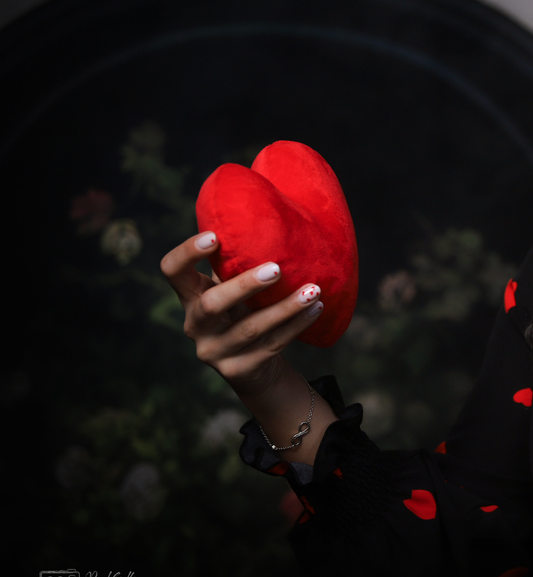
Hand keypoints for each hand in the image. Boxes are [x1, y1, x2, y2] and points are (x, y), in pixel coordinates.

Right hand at [160, 231, 322, 399]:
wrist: (256, 367)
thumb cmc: (247, 311)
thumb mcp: (236, 287)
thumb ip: (240, 261)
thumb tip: (273, 206)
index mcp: (191, 296)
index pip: (172, 271)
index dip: (187, 253)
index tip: (215, 236)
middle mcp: (196, 324)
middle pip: (212, 304)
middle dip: (245, 285)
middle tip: (277, 269)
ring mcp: (214, 351)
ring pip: (250, 328)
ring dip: (285, 308)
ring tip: (313, 290)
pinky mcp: (239, 370)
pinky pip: (272, 345)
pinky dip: (297, 325)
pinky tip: (316, 308)